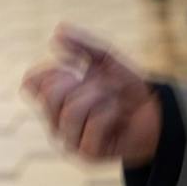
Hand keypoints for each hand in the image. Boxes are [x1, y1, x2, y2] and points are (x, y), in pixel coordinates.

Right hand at [20, 23, 160, 166]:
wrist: (154, 114)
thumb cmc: (125, 88)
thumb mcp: (105, 59)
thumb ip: (83, 45)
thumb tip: (58, 31)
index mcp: (54, 99)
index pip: (32, 83)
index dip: (52, 69)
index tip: (74, 69)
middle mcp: (55, 121)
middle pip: (49, 94)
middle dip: (78, 82)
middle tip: (98, 84)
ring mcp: (69, 140)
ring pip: (71, 110)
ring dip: (98, 97)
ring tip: (110, 98)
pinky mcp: (87, 154)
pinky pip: (94, 124)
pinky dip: (110, 112)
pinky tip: (116, 115)